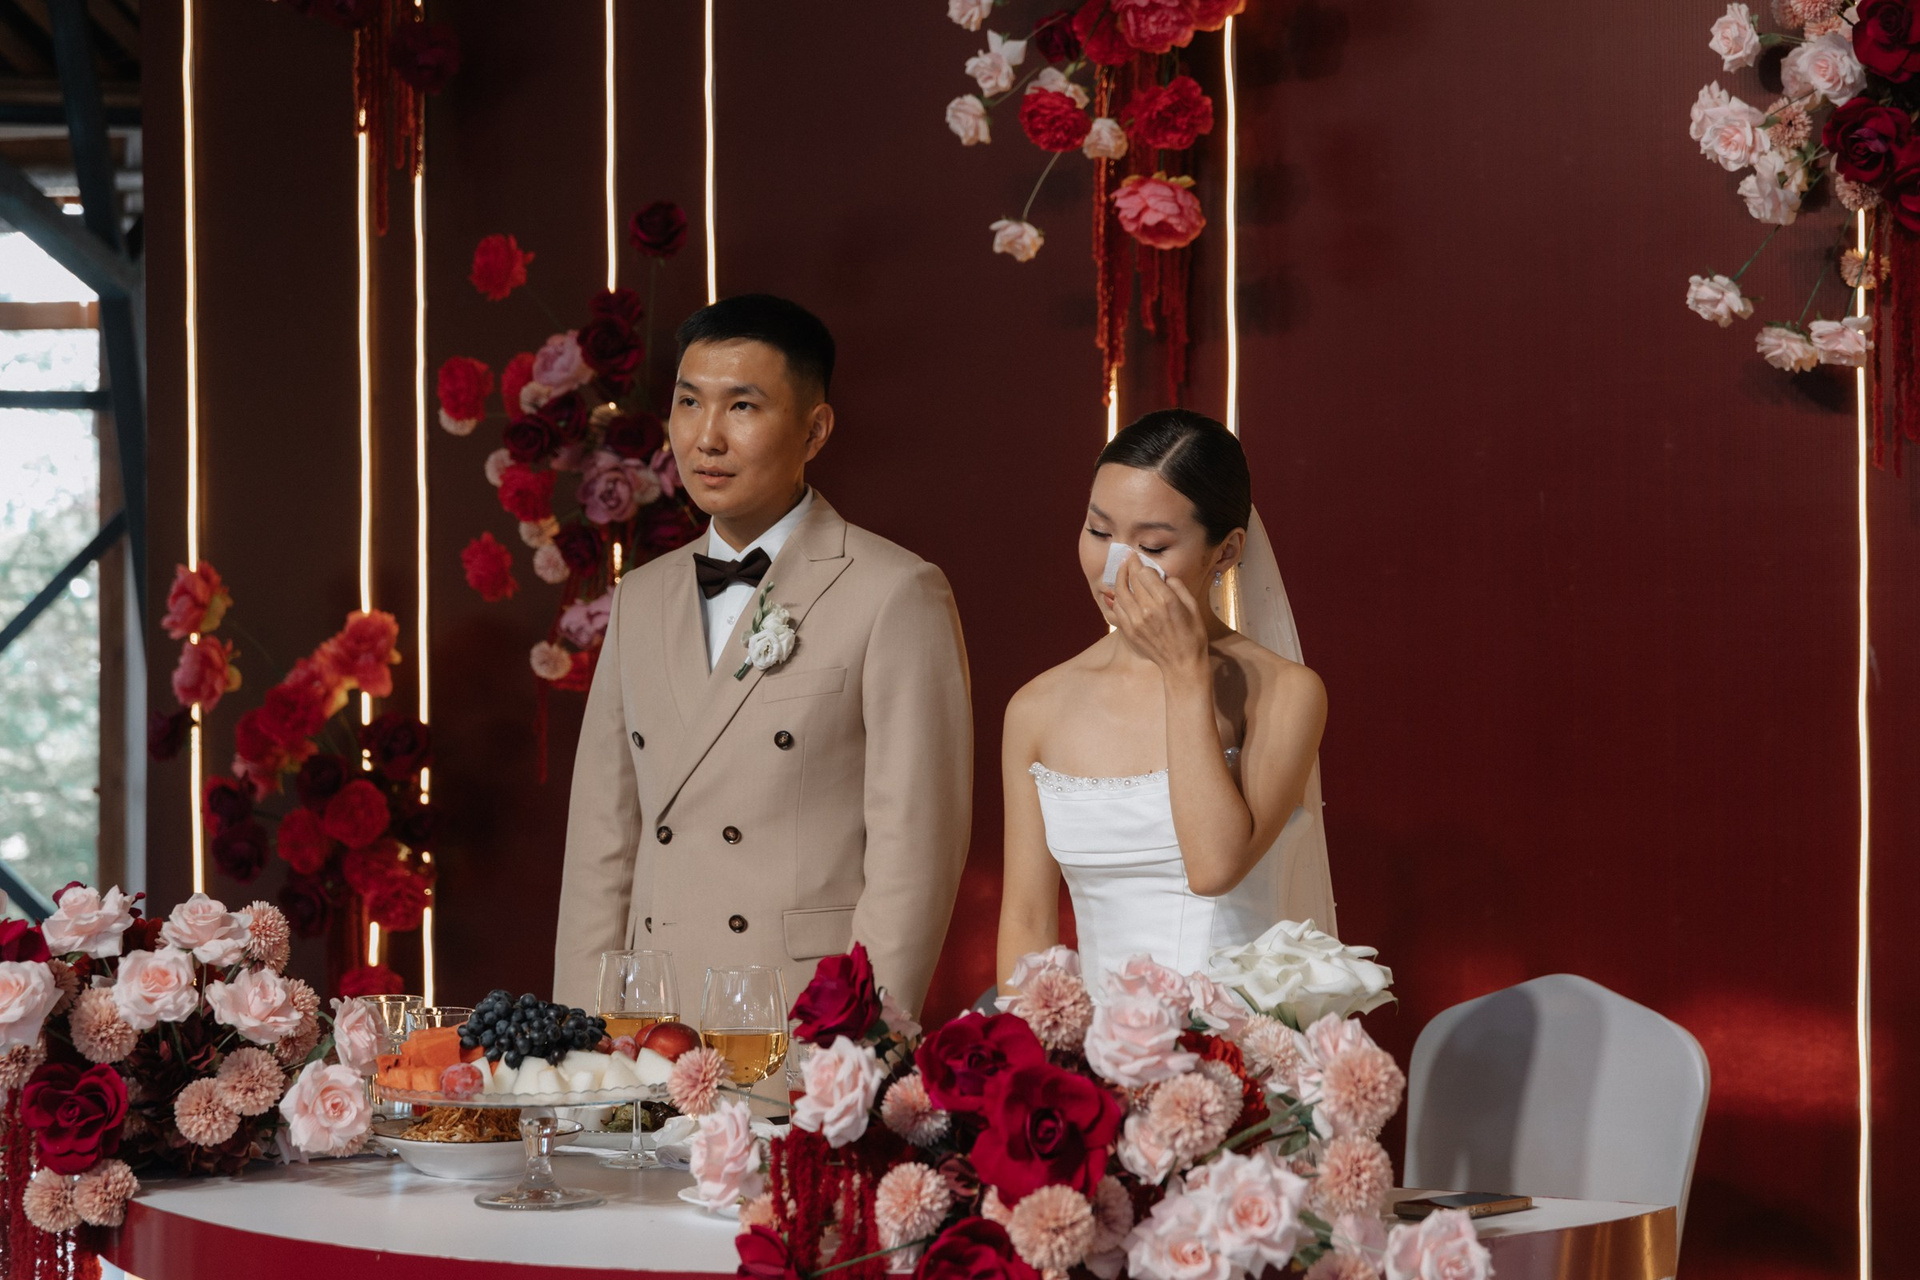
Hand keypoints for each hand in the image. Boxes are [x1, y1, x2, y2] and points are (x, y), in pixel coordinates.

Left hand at [1110, 554, 1210, 681]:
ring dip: (1119, 579)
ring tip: (1121, 571)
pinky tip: (1121, 592)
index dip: (1140, 563)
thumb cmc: (1192, 634)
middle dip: (1128, 566)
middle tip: (1127, 558)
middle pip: (1131, 580)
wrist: (1182, 663)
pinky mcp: (1129, 631)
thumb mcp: (1192, 606)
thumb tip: (1162, 576)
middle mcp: (1148, 609)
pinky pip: (1118, 609)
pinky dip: (1117, 598)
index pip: (1145, 573)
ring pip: (1120, 593)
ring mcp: (1136, 621)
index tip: (1137, 557)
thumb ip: (1176, 586)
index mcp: (1166, 601)